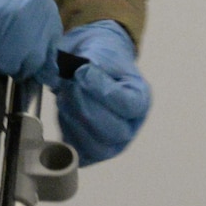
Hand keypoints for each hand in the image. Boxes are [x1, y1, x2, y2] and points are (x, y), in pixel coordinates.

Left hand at [51, 20, 150, 166]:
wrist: (91, 67)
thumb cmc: (100, 60)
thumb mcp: (102, 53)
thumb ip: (93, 64)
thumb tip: (80, 77)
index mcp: (141, 99)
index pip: (127, 105)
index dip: (101, 90)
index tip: (82, 71)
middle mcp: (131, 127)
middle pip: (113, 131)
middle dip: (85, 106)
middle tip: (70, 83)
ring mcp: (113, 145)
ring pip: (95, 146)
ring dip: (73, 119)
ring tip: (64, 94)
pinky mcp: (91, 153)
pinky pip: (78, 151)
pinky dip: (66, 130)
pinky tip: (64, 109)